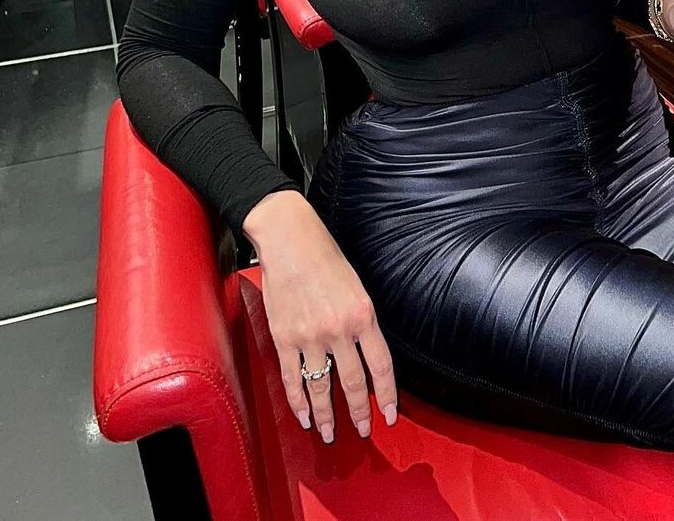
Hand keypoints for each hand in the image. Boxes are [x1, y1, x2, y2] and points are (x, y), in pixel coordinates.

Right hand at [242, 191, 398, 442]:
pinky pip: (292, 379)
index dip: (386, 394)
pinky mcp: (284, 338)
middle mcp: (338, 329)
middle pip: (352, 382)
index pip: (380, 365)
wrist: (289, 239)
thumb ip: (362, 320)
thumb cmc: (325, 256)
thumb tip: (367, 352)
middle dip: (358, 412)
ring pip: (321, 387)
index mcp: (363, 314)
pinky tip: (304, 417)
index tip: (388, 415)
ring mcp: (309, 336)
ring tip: (330, 434)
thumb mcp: (357, 285)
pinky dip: (298, 402)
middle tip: (363, 430)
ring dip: (327, 416)